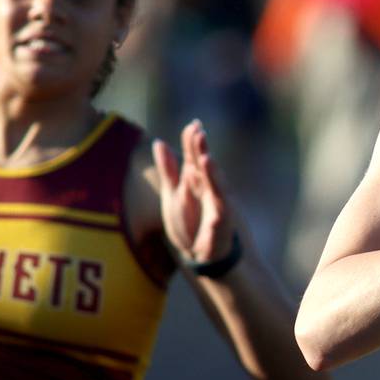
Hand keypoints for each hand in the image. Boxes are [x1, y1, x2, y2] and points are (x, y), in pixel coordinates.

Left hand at [153, 119, 235, 265]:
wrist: (199, 255)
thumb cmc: (189, 223)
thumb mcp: (172, 194)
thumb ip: (168, 170)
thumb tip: (158, 142)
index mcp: (195, 180)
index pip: (193, 157)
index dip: (192, 142)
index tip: (193, 124)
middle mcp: (208, 188)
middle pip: (204, 166)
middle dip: (201, 151)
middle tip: (199, 132)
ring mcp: (216, 204)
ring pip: (215, 185)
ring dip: (211, 172)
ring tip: (206, 157)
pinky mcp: (221, 222)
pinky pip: (220, 210)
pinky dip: (218, 203)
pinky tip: (216, 202)